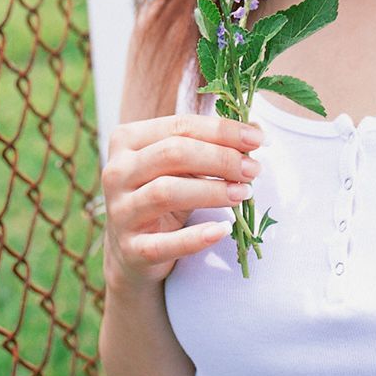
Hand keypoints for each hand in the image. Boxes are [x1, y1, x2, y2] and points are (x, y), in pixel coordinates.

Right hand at [101, 113, 263, 288]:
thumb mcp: (183, 165)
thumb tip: (257, 130)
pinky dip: (196, 238)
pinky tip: (223, 230)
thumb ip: (213, 144)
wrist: (133, 250)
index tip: (259, 139)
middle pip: (174, 153)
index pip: (180, 125)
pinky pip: (164, 244)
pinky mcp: (130, 249)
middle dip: (221, 158)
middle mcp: (116, 171)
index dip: (223, 130)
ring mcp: (120, 211)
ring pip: (167, 192)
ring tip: (244, 193)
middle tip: (254, 169)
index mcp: (127, 139)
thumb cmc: (165, 193)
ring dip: (212, 191)